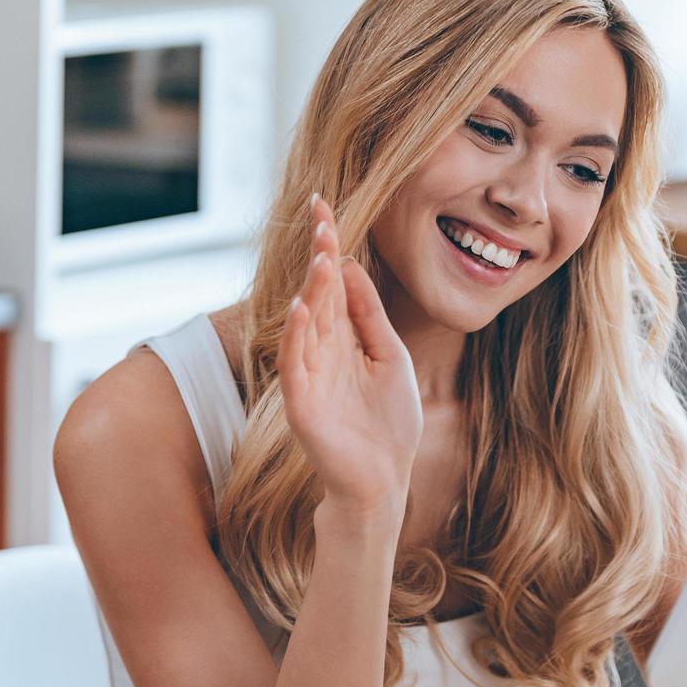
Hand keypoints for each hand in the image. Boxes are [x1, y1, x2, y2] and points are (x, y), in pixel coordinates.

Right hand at [278, 194, 422, 514]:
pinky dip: (297, 334)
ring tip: (323, 254)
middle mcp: (320, 351)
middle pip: (317, 293)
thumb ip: (370, 315)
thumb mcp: (390, 357)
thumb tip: (353, 264)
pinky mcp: (302, 403)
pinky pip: (295, 363)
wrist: (384, 479)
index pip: (331, 283)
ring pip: (306, 322)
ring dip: (312, 287)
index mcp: (342, 338)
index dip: (328, 247)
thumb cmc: (389, 421)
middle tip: (321, 216)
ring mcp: (308, 375)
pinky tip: (303, 307)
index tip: (324, 208)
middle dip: (319, 255)